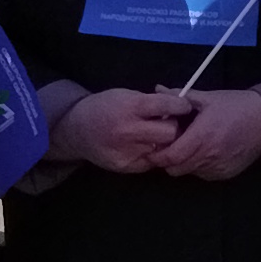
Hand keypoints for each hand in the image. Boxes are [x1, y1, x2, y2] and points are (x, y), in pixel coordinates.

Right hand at [50, 87, 187, 175]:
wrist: (77, 130)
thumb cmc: (105, 107)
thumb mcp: (126, 95)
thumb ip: (150, 102)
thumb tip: (178, 107)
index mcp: (131, 107)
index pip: (167, 106)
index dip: (180, 106)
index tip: (184, 107)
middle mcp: (129, 130)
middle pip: (170, 132)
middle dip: (173, 127)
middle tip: (169, 125)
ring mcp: (127, 150)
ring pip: (162, 149)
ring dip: (162, 143)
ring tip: (153, 137)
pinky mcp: (126, 166)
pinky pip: (151, 162)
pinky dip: (151, 155)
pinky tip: (142, 147)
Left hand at [152, 86, 260, 181]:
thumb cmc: (237, 106)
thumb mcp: (208, 98)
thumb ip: (180, 96)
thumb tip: (157, 89)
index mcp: (202, 136)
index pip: (170, 157)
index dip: (157, 155)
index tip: (152, 146)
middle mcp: (209, 156)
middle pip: (175, 169)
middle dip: (166, 160)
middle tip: (168, 145)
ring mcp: (217, 168)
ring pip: (188, 172)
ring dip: (182, 163)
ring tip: (188, 145)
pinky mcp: (225, 174)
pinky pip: (202, 174)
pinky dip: (197, 165)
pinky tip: (204, 150)